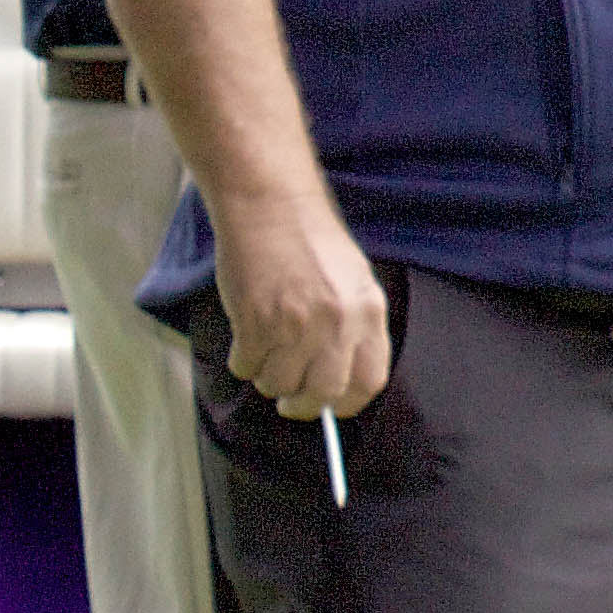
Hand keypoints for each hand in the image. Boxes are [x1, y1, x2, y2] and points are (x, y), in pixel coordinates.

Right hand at [220, 199, 391, 421]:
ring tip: (266, 351)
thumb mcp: (353, 281)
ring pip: (279, 384)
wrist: (271, 205)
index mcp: (368, 312)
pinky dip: (243, 360)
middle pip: (323, 393)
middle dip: (303, 404)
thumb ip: (354, 328)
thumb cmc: (311, 240)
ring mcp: (296, 326)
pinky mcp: (256, 323)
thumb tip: (340, 380)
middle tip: (290, 399)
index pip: (369, 381)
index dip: (348, 403)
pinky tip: (246, 336)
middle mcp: (337, 324)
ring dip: (268, 378)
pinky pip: (246, 367)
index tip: (333, 407)